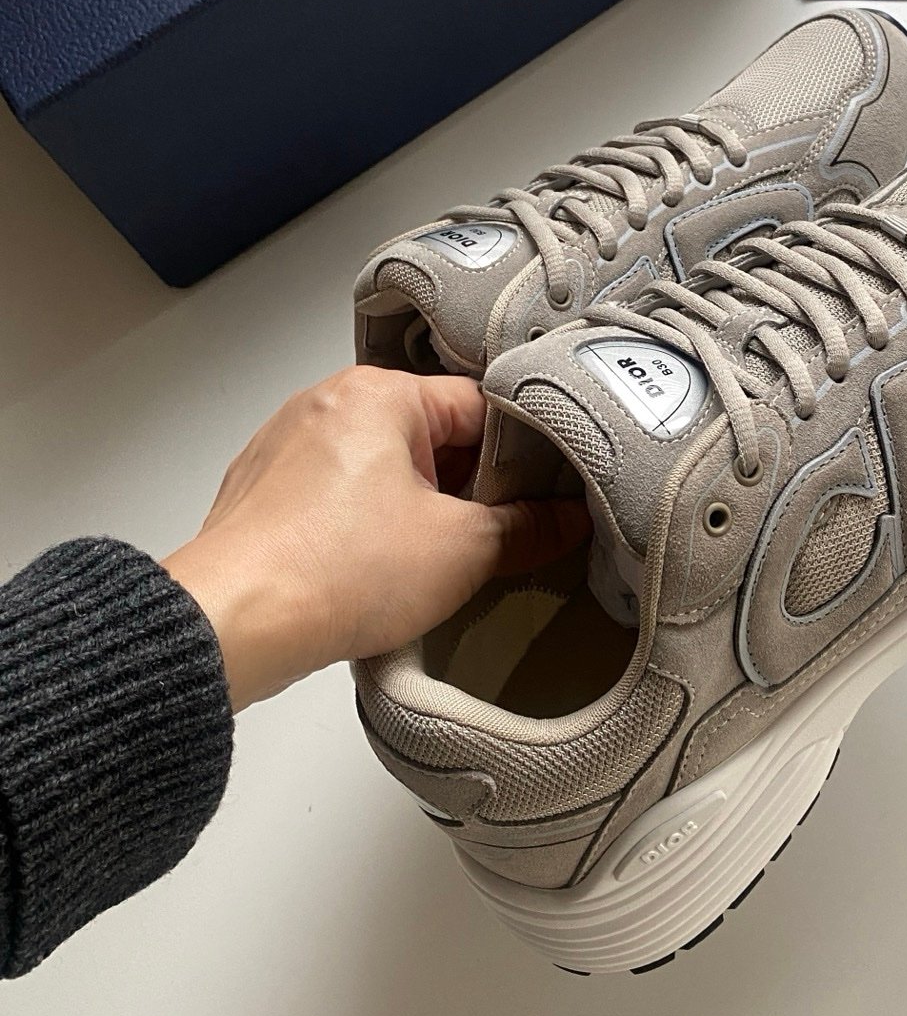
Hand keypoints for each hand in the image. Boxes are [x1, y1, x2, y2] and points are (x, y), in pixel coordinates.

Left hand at [163, 367, 588, 711]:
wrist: (232, 623)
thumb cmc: (335, 571)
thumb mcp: (463, 551)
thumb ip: (527, 529)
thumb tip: (565, 522)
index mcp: (380, 392)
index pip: (480, 405)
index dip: (523, 457)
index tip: (544, 499)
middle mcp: (328, 403)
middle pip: (430, 435)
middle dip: (465, 489)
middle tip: (491, 541)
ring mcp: (287, 446)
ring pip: (381, 468)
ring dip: (413, 511)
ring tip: (429, 564)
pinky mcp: (260, 492)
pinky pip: (335, 497)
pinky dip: (362, 528)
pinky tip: (373, 573)